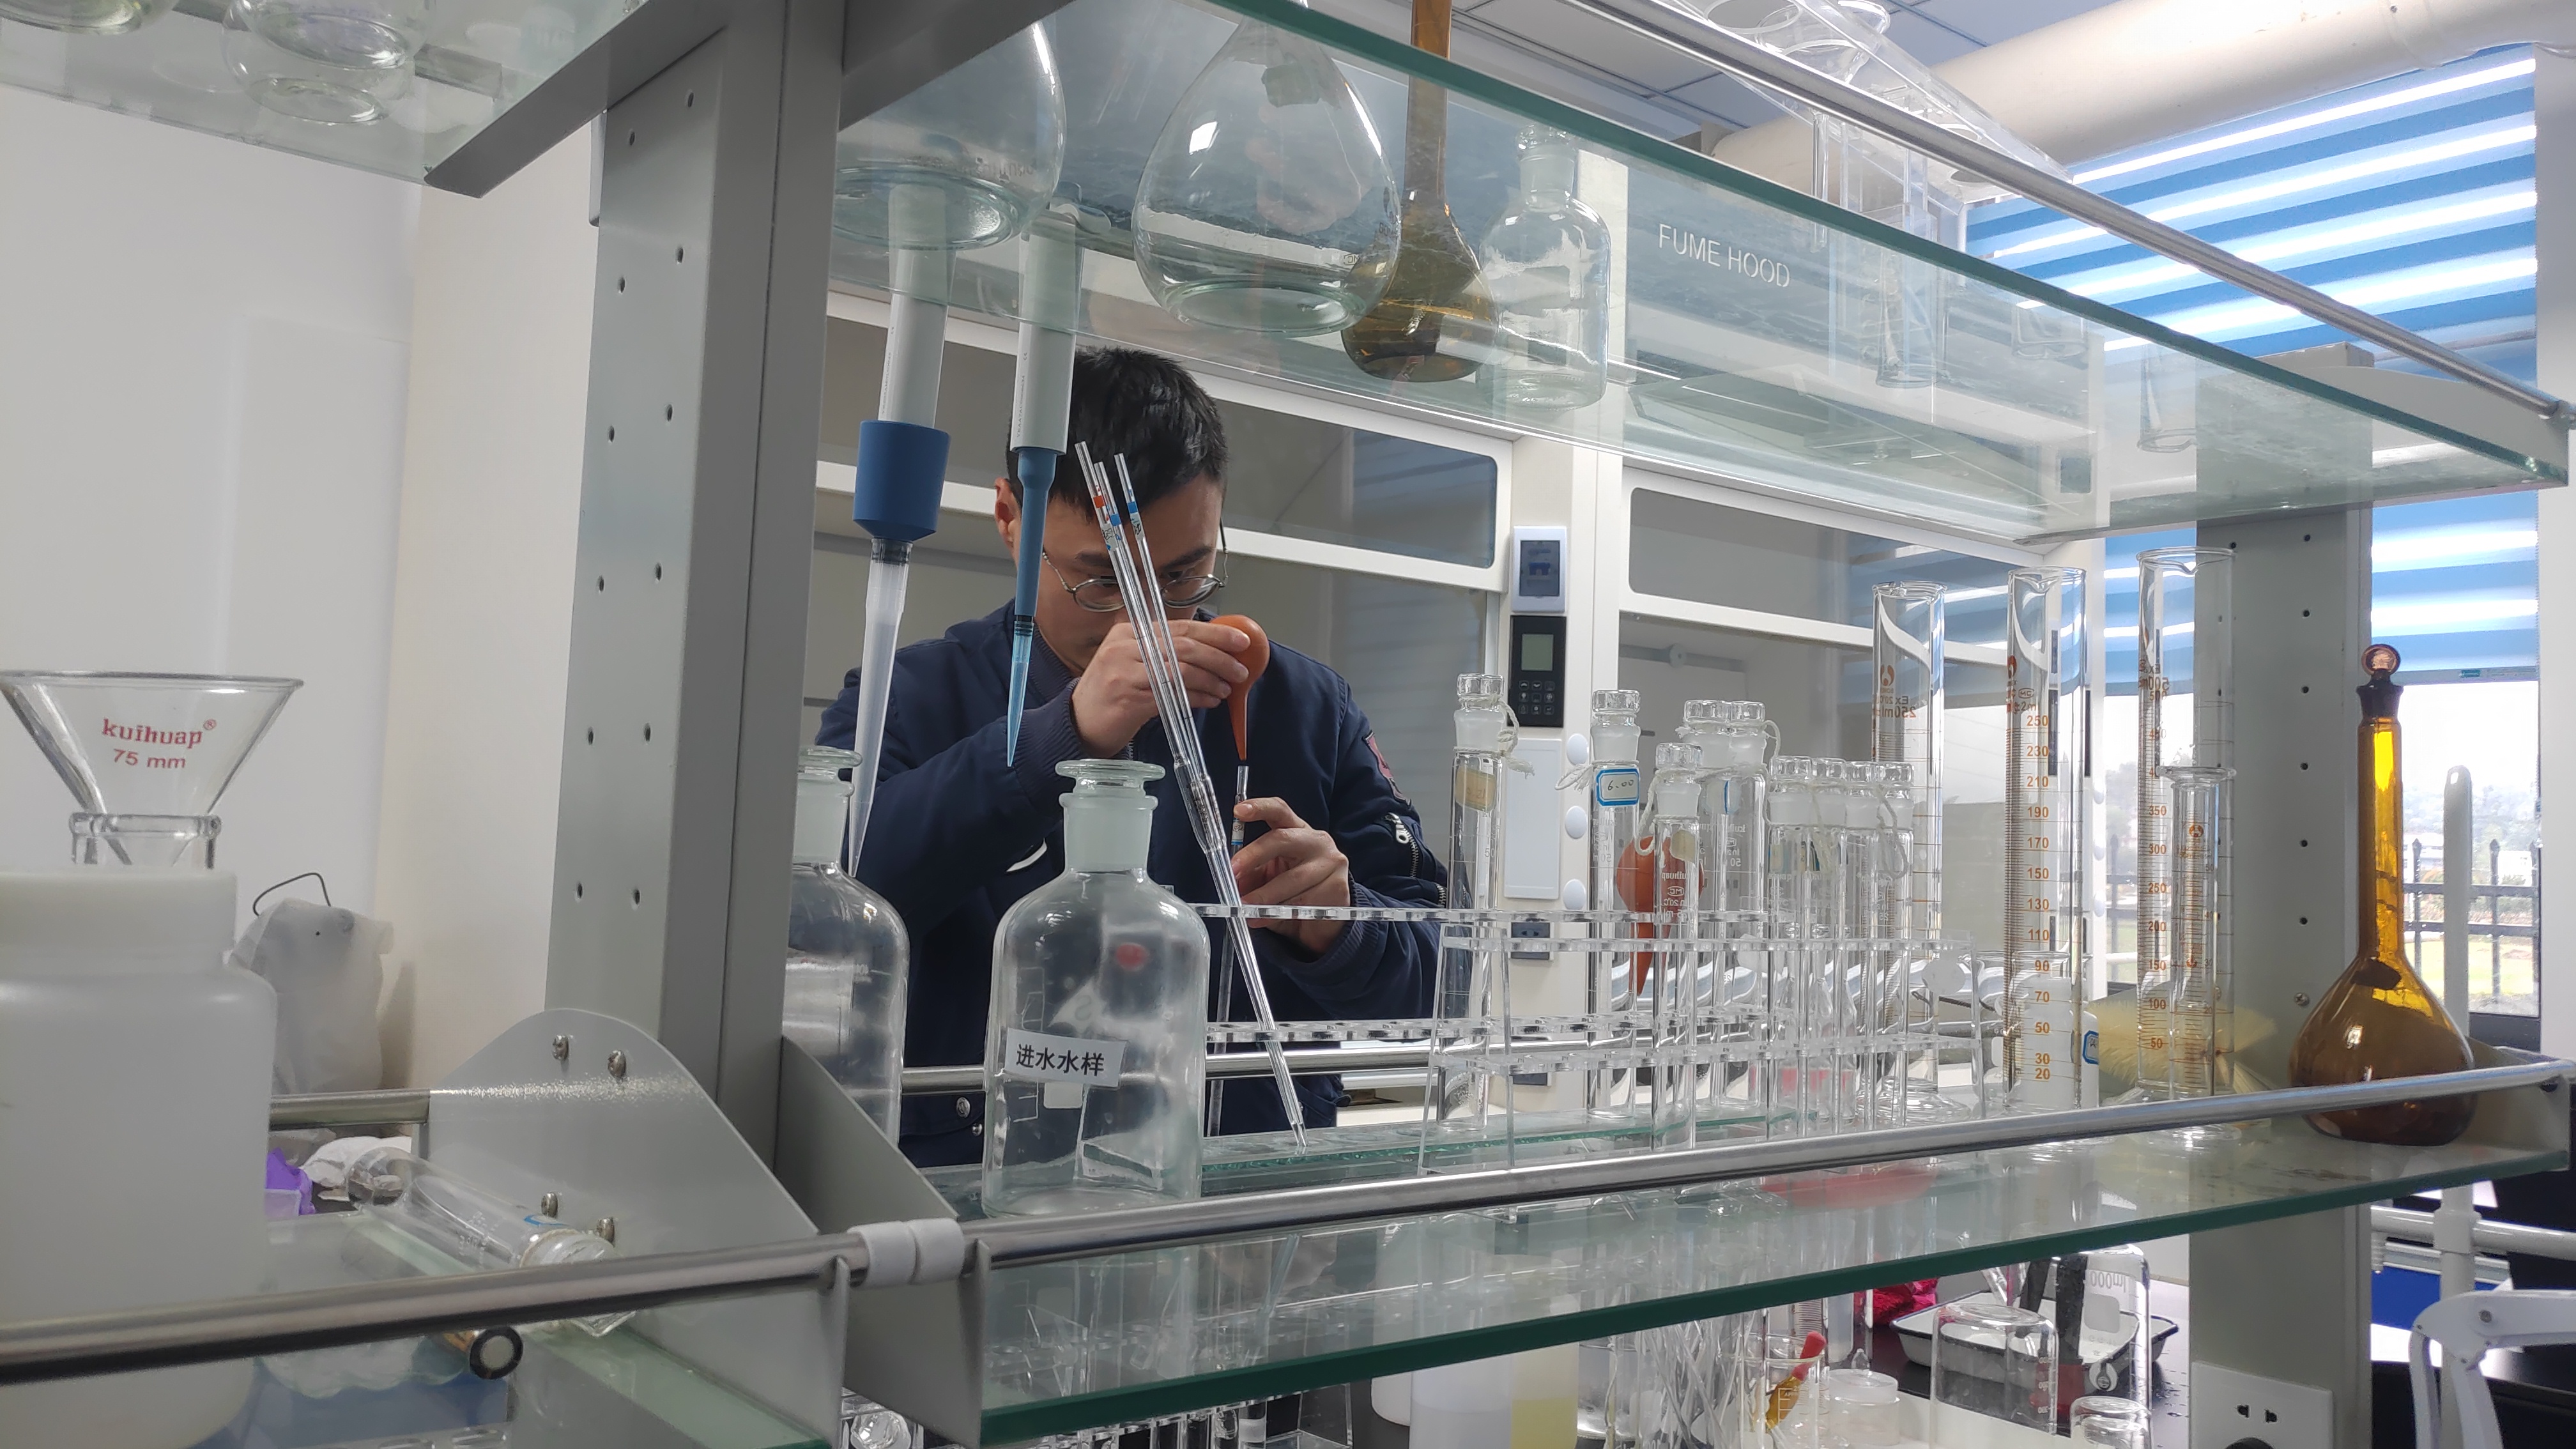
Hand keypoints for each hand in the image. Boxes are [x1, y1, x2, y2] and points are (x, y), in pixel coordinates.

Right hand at [1072, 619, 1249, 756]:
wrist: (1079, 721)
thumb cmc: (1112, 692)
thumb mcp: (1134, 661)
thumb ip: (1165, 652)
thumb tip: (1213, 652)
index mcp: (1128, 631)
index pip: (1179, 626)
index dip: (1214, 633)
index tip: (1240, 640)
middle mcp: (1124, 647)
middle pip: (1184, 646)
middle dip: (1219, 657)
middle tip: (1240, 669)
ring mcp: (1125, 672)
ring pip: (1181, 670)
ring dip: (1211, 680)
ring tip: (1227, 688)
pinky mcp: (1129, 698)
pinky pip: (1173, 695)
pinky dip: (1197, 697)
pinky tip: (1210, 701)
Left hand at [1230, 797, 1349, 954]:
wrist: (1324, 921)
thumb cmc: (1292, 891)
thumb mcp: (1267, 877)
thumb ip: (1250, 873)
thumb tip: (1229, 878)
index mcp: (1296, 830)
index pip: (1279, 810)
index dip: (1259, 807)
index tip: (1238, 810)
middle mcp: (1316, 840)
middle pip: (1282, 839)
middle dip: (1253, 855)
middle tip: (1233, 872)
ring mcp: (1331, 862)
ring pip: (1292, 878)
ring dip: (1264, 896)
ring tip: (1245, 909)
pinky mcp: (1338, 887)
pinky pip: (1304, 900)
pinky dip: (1280, 912)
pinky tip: (1267, 918)